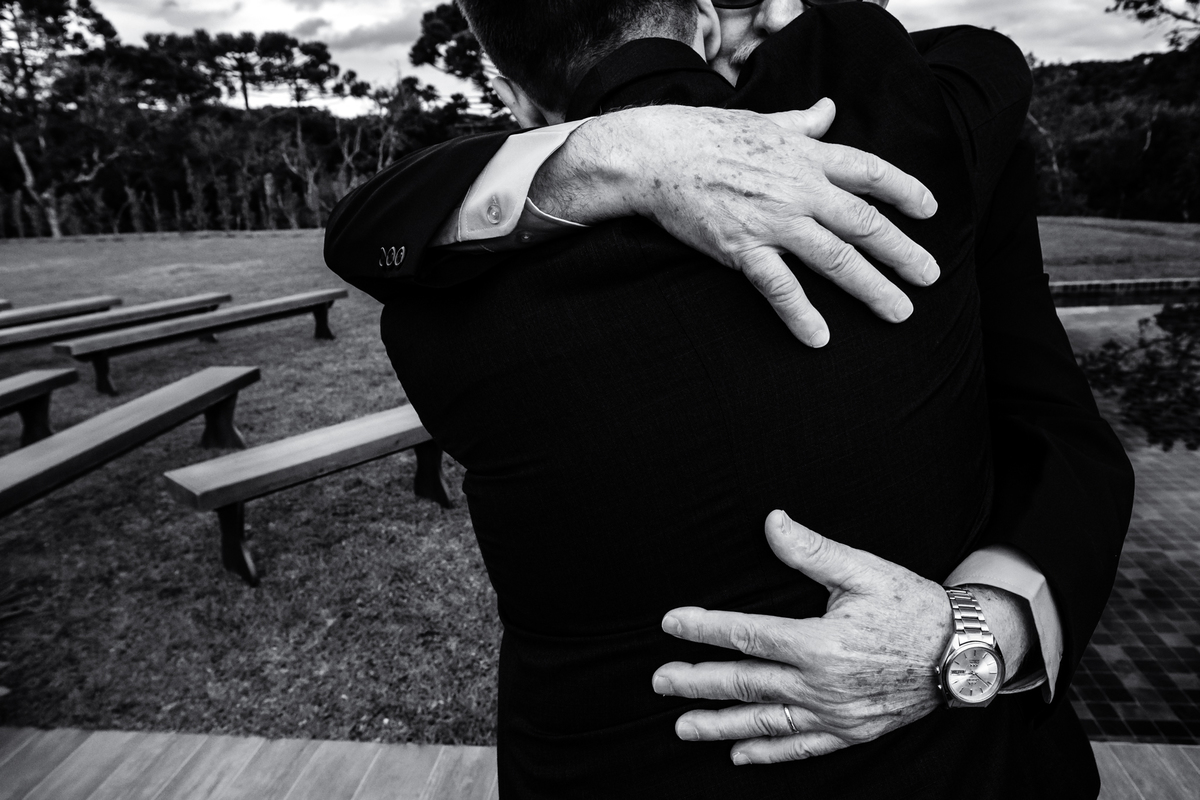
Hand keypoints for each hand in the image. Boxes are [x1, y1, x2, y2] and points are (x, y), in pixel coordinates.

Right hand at [531, 100, 940, 346]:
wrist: (658, 154)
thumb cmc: (708, 135)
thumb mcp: (765, 121)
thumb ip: (803, 123)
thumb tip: (828, 109)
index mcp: (808, 156)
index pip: (870, 172)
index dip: (905, 191)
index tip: (930, 211)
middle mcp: (800, 189)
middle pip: (865, 223)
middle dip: (902, 251)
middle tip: (931, 277)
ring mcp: (773, 220)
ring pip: (835, 258)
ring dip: (872, 288)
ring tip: (900, 313)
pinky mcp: (743, 248)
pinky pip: (780, 287)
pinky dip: (801, 314)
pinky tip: (820, 338)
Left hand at [651, 510, 952, 764]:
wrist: (966, 651)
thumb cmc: (913, 606)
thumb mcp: (864, 571)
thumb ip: (811, 551)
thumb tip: (772, 522)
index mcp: (819, 643)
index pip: (746, 635)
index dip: (704, 628)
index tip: (670, 624)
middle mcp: (822, 685)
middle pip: (745, 684)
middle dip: (696, 682)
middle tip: (660, 681)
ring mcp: (836, 714)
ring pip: (764, 721)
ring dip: (719, 724)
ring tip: (682, 726)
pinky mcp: (851, 731)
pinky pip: (801, 746)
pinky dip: (768, 752)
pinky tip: (740, 755)